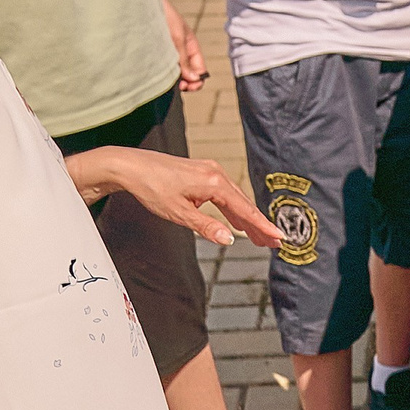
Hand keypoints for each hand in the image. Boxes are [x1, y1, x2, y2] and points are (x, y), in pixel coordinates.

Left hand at [72, 146, 284, 248]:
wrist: (130, 166)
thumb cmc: (151, 187)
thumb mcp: (179, 213)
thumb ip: (206, 227)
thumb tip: (229, 240)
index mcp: (214, 182)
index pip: (245, 209)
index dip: (263, 225)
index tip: (279, 237)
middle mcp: (216, 173)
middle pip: (244, 204)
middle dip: (258, 225)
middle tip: (273, 244)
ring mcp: (210, 170)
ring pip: (235, 198)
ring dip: (246, 218)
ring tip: (258, 237)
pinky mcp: (202, 172)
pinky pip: (224, 193)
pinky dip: (232, 209)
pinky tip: (236, 221)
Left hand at [163, 1, 207, 91]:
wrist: (142, 2)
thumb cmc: (163, 13)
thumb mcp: (177, 37)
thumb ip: (185, 59)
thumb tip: (195, 79)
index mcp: (191, 47)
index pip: (199, 70)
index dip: (196, 80)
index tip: (188, 86)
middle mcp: (180, 51)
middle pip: (187, 74)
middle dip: (185, 82)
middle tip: (177, 86)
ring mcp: (167, 52)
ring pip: (174, 72)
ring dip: (172, 78)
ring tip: (165, 79)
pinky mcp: (154, 52)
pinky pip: (161, 67)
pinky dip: (161, 72)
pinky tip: (156, 73)